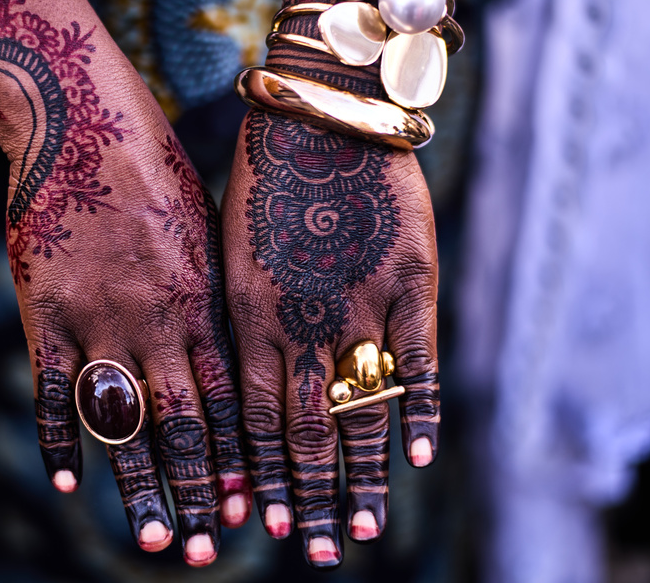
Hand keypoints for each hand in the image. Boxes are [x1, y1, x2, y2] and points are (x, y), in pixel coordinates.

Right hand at [0, 0, 250, 566]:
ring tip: (159, 540)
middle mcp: (157, 323)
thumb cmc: (155, 166)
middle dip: (202, 491)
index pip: (227, 399)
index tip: (254, 506)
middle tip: (213, 548)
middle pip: (183, 426)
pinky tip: (73, 482)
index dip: (240, 457)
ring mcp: (98, 321)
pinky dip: (63, 440)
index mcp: (202, 300)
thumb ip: (213, 292)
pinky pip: (54, 392)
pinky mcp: (45, 312)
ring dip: (141, 488)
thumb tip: (228, 347)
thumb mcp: (204, 226)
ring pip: (124, 424)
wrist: (82, 119)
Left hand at [221, 109, 438, 566]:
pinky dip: (418, 412)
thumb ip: (238, 315)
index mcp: (249, 316)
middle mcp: (300, 323)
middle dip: (308, 497)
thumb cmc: (264, 176)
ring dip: (360, 478)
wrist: (320, 111)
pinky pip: (418, 361)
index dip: (260, 475)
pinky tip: (419, 458)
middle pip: (305, 432)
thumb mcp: (230, 248)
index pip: (255, 418)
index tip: (261, 524)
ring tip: (363, 532)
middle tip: (316, 552)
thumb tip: (238, 372)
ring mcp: (357, 306)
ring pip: (360, 413)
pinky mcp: (409, 282)